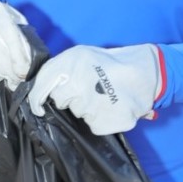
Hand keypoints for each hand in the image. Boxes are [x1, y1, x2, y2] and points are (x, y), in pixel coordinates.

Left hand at [27, 44, 164, 134]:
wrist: (146, 73)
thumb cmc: (110, 65)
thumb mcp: (81, 56)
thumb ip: (60, 69)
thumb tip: (40, 89)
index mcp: (71, 62)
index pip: (43, 85)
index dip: (37, 98)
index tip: (38, 107)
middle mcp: (77, 83)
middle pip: (61, 101)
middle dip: (70, 98)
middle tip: (89, 90)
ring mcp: (90, 105)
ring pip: (78, 113)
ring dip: (88, 108)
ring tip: (104, 96)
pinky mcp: (102, 122)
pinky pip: (93, 125)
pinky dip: (100, 119)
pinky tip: (111, 107)